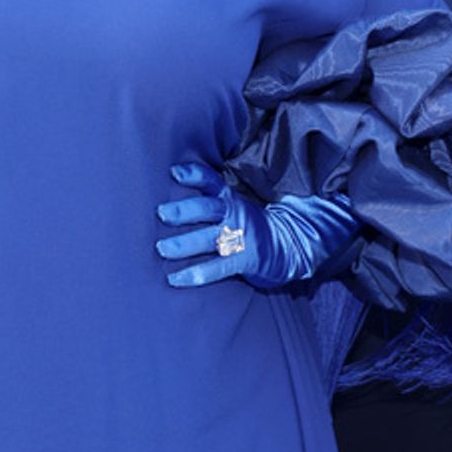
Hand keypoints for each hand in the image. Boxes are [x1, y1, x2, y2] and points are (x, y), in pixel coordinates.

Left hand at [155, 159, 360, 288]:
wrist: (289, 245)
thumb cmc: (250, 224)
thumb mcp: (235, 203)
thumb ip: (210, 196)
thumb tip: (172, 182)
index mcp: (229, 198)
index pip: (211, 181)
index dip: (194, 175)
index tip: (174, 172)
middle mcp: (234, 214)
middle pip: (208, 208)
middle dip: (185, 210)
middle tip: (161, 213)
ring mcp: (240, 237)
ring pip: (210, 239)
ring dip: (185, 244)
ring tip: (162, 248)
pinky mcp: (244, 260)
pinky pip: (217, 268)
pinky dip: (196, 274)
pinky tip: (175, 279)